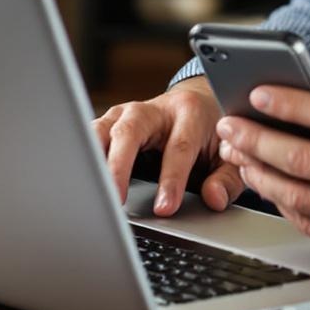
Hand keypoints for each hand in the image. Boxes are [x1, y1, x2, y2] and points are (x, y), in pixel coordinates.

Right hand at [93, 79, 244, 216]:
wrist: (198, 101)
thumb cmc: (212, 133)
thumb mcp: (230, 156)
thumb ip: (226, 179)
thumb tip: (213, 199)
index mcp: (189, 113)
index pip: (179, 147)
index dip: (171, 180)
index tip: (165, 208)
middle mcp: (153, 109)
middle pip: (130, 132)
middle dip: (120, 166)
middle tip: (115, 199)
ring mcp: (126, 113)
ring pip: (103, 131)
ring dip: (94, 160)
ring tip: (89, 190)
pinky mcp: (109, 122)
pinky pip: (91, 136)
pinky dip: (84, 156)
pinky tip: (80, 179)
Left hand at [216, 85, 309, 270]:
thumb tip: (298, 111)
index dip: (289, 104)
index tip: (256, 95)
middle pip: (303, 157)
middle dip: (257, 141)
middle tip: (230, 129)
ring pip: (298, 195)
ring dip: (260, 175)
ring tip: (240, 157)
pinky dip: (282, 204)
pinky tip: (268, 187)